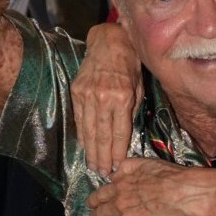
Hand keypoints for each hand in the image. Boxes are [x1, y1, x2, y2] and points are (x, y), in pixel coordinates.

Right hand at [71, 22, 141, 173]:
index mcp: (123, 97)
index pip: (119, 132)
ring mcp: (87, 95)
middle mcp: (103, 98)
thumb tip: (125, 133)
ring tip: (92, 165)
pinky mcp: (76, 91)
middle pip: (102, 135)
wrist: (108, 42)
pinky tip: (84, 145)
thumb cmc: (129, 63)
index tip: (116, 166)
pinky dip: (82, 134)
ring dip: (90, 150)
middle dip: (102, 157)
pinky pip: (79, 118)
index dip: (117, 152)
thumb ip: (132, 109)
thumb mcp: (139, 86)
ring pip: (88, 130)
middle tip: (102, 173)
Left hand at [86, 158, 215, 215]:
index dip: (94, 200)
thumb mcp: (144, 162)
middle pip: (100, 214)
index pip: (100, 195)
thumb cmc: (167, 175)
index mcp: (119, 186)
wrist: (182, 193)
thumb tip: (114, 174)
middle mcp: (117, 205)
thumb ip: (126, 167)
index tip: (91, 204)